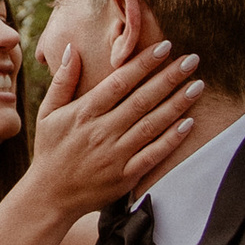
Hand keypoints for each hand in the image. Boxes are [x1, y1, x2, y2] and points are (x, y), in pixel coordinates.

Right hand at [26, 33, 202, 224]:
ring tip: (197, 86)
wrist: (49, 197)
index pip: (120, 82)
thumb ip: (62, 81)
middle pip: (142, 100)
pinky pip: (153, 154)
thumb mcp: (47, 113)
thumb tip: (72, 48)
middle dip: (169, 78)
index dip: (144, 63)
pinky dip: (172, 139)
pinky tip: (189, 123)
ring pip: (152, 125)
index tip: (165, 47)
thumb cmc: (50, 150)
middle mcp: (102, 132)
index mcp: (84, 113)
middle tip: (192, 60)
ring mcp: (115, 155)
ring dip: (177, 104)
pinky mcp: (125, 176)